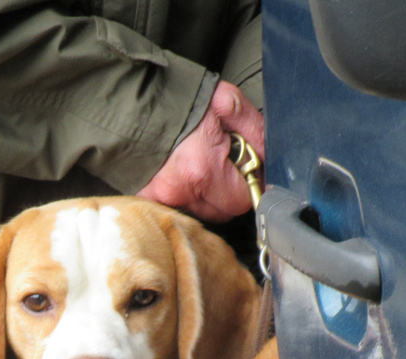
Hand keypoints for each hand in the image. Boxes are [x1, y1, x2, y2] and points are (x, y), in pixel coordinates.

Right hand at [137, 80, 264, 222]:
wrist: (134, 99)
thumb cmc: (180, 102)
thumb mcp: (228, 104)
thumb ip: (256, 131)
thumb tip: (271, 158)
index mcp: (204, 170)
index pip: (242, 201)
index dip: (249, 184)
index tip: (244, 168)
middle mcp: (181, 192)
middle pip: (222, 212)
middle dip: (229, 192)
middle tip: (221, 164)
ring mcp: (161, 200)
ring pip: (201, 213)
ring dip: (208, 196)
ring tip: (200, 167)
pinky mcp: (147, 200)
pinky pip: (177, 210)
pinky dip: (185, 196)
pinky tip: (183, 176)